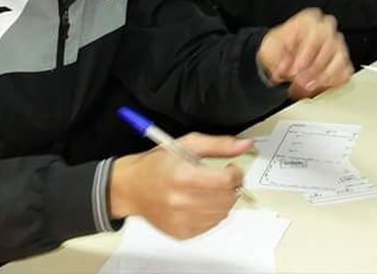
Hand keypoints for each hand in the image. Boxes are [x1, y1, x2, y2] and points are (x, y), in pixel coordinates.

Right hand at [109, 133, 250, 237]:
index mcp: (182, 176)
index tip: (231, 168)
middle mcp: (180, 201)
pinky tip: (201, 201)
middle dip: (232, 186)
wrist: (130, 188)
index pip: (226, 181)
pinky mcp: (180, 232)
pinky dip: (213, 213)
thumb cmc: (156, 164)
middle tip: (223, 178)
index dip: (236, 173)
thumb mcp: (187, 144)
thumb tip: (245, 145)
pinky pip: (211, 225)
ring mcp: (180, 220)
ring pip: (222, 213)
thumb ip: (219, 144)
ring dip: (223, 200)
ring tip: (210, 189)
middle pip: (227, 198)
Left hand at [257, 8, 352, 96]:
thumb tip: (286, 66)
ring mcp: (337, 44)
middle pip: (331, 45)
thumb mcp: (270, 48)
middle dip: (315, 67)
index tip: (297, 68)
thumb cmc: (279, 48)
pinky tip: (317, 86)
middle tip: (301, 81)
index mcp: (310, 19)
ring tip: (308, 87)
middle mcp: (326, 29)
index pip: (317, 32)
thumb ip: (277, 56)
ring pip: (340, 59)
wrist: (281, 56)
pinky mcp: (342, 60)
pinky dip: (332, 82)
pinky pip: (345, 72)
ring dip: (323, 77)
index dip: (308, 52)